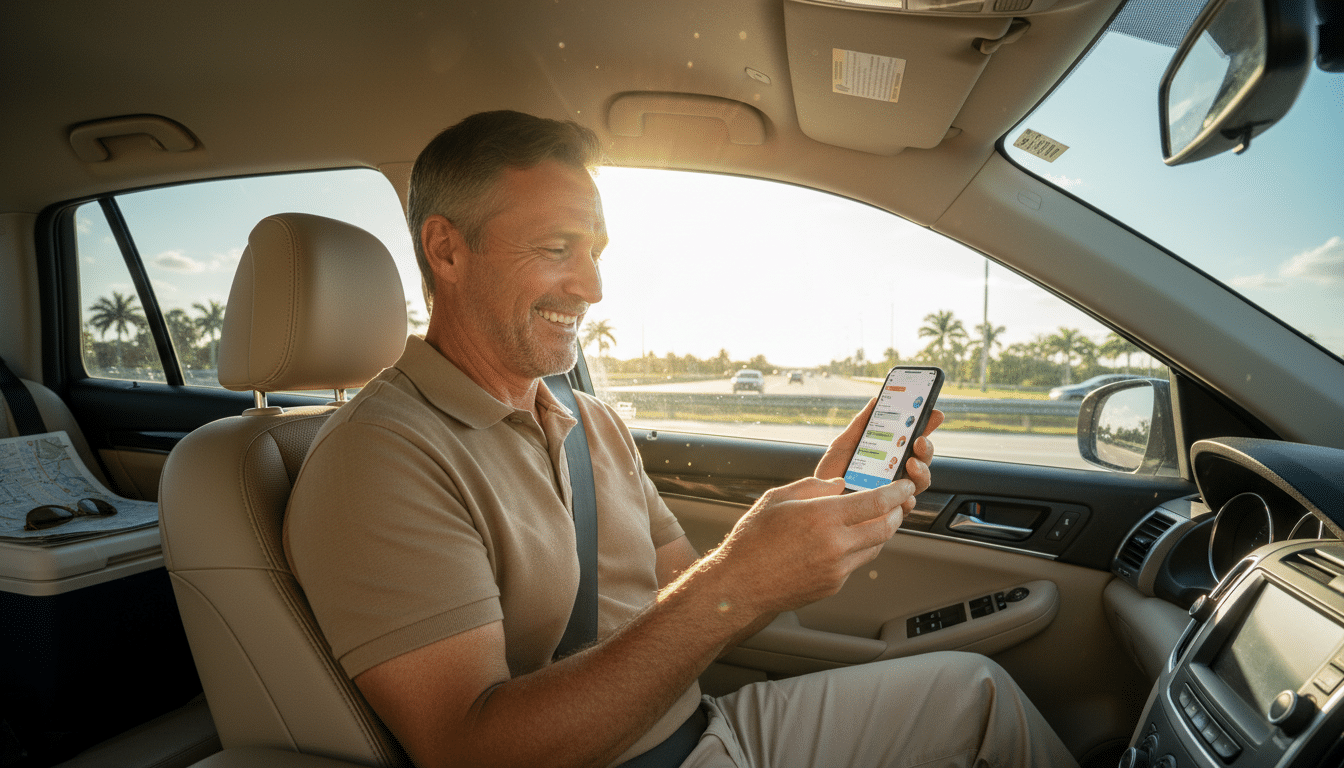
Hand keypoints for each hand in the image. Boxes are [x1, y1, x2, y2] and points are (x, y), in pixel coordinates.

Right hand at [711, 474, 916, 616]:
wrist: (739, 585)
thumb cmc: (752, 540)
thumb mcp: (778, 498)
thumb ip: (813, 486)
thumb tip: (839, 484)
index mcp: (823, 517)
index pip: (876, 502)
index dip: (896, 492)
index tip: (904, 485)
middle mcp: (836, 545)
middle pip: (886, 527)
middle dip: (897, 512)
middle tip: (898, 502)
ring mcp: (837, 569)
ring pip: (875, 547)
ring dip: (882, 531)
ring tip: (876, 519)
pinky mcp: (833, 585)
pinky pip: (856, 563)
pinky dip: (859, 549)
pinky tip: (847, 540)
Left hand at [815, 400, 943, 513]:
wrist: (816, 503)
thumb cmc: (832, 474)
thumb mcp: (844, 445)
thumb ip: (861, 424)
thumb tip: (875, 400)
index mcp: (889, 455)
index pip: (914, 439)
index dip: (927, 426)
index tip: (935, 414)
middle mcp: (896, 473)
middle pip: (922, 460)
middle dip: (926, 448)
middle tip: (920, 441)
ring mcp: (894, 492)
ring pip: (920, 482)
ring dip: (922, 472)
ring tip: (910, 464)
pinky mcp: (889, 513)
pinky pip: (906, 506)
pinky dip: (907, 499)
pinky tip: (902, 495)